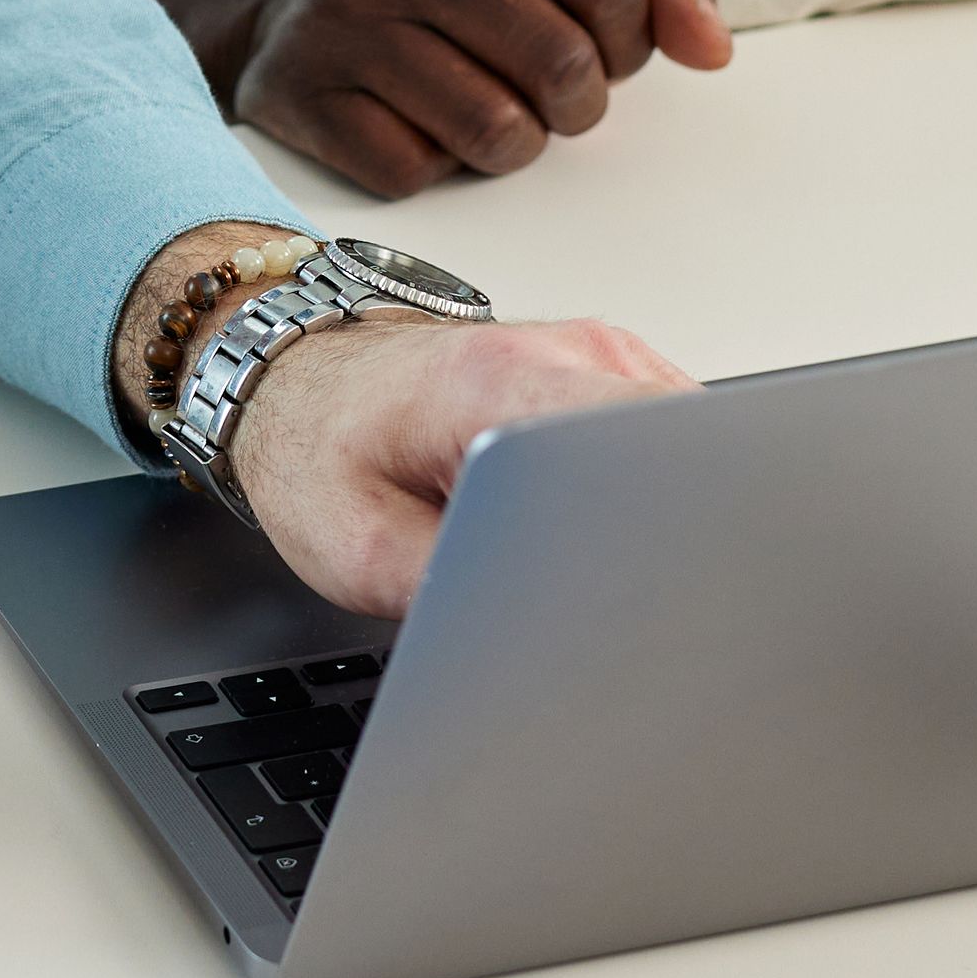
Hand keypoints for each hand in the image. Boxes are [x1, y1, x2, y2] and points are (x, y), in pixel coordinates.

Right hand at [84, 0, 734, 191]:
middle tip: (553, 89)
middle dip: (580, 99)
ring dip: (515, 142)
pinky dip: (435, 166)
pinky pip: (416, 172)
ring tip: (491, 107)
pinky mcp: (297, 92)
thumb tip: (711, 45)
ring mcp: (339, 14)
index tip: (601, 38)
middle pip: (561, 64)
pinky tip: (415, 122)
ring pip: (495, 131)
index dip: (630, 37)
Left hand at [221, 309, 697, 613]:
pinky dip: (634, 480)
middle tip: (584, 569)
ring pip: (675, 444)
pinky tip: (574, 499)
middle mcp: (564, 348)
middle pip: (677, 447)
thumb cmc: (317, 449)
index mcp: (501, 385)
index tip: (656, 576)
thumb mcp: (361, 556)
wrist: (298, 381)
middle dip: (655, 526)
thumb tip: (542, 630)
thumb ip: (458, 592)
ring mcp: (596, 348)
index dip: (671, 516)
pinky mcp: (606, 364)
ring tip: (559, 524)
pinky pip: (657, 432)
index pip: (643, 438)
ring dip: (641, 502)